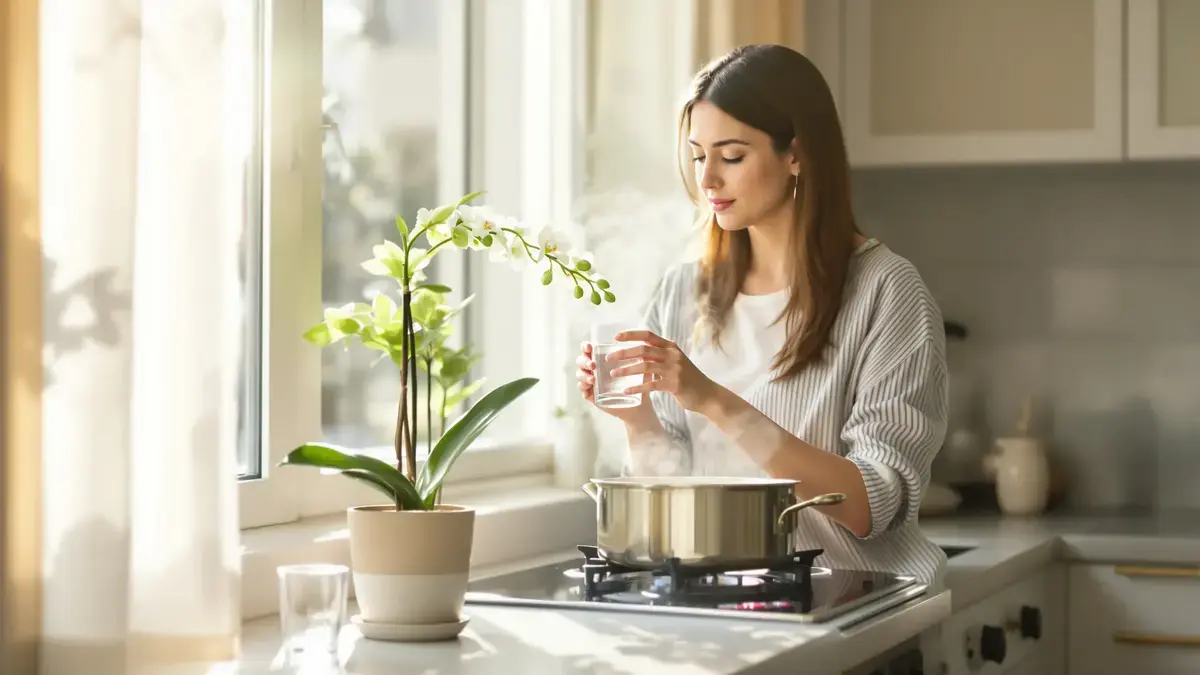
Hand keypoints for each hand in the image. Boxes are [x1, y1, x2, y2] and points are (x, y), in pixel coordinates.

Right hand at [575, 342, 651, 420]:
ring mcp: (590, 382)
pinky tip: (590, 388)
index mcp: (602, 358)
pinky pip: (582, 389)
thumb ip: (640, 357)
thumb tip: (644, 346)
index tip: (590, 347)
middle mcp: (593, 368)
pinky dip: (583, 387)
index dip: (586, 346)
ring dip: (584, 375)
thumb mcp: (639, 368)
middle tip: (593, 365)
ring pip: (580, 374)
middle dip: (584, 361)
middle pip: (580, 360)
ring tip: (593, 379)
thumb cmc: (638, 383)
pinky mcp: (591, 395)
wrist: (637, 404)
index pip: (588, 349)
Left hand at [605, 330, 721, 413]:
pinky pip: (651, 385)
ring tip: (613, 375)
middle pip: (643, 350)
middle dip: (623, 353)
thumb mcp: (676, 362)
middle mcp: (672, 355)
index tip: (616, 337)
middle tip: (609, 359)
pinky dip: (637, 387)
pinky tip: (627, 390)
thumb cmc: (689, 379)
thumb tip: (640, 352)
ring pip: (645, 366)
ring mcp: (674, 369)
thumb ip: (661, 356)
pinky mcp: (674, 384)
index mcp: (671, 347)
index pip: (648, 335)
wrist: (707, 394)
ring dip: (626, 370)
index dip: (631, 335)